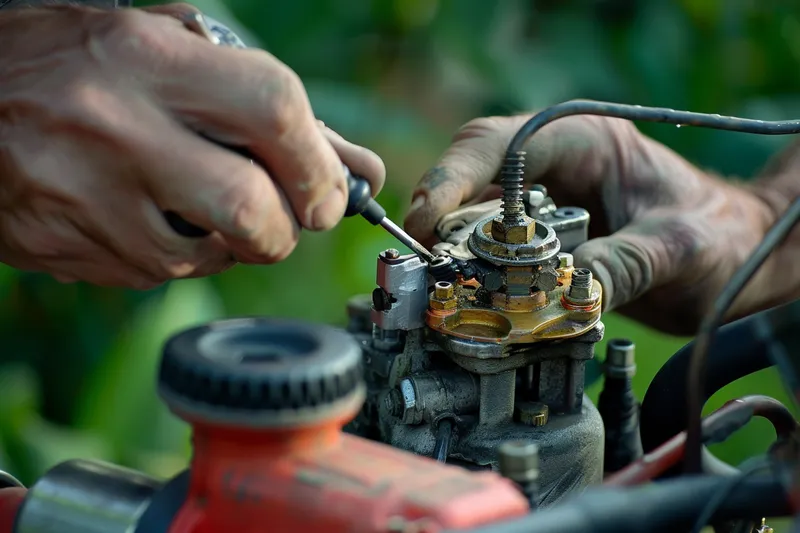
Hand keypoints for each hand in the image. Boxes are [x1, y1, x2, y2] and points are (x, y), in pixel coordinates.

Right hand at [0, 4, 384, 288]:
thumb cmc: (75, 60)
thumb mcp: (168, 50)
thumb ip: (264, 103)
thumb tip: (355, 165)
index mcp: (146, 60)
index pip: (275, 113)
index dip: (321, 165)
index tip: (333, 191)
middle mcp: (113, 129)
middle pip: (250, 211)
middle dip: (287, 228)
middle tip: (287, 216)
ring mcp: (82, 197)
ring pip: (205, 259)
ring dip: (231, 245)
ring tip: (204, 204)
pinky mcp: (62, 248)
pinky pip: (155, 276)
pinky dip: (179, 257)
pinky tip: (154, 217)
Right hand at [404, 114, 776, 334]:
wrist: (738, 261)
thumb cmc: (722, 238)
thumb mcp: (678, 249)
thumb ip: (622, 265)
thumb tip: (559, 292)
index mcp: (584, 143)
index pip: (499, 145)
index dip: (452, 176)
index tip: (425, 220)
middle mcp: (555, 169)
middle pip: (473, 182)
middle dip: (444, 222)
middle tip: (429, 267)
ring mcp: (545, 207)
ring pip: (476, 221)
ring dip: (458, 254)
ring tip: (448, 289)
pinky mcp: (543, 245)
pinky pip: (496, 254)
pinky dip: (482, 277)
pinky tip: (479, 301)